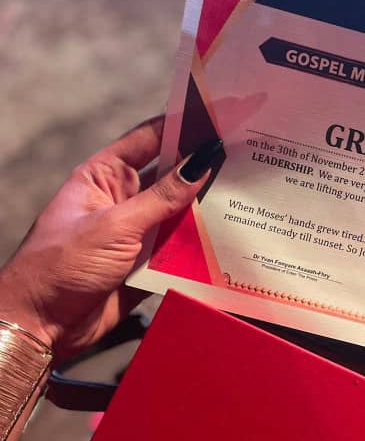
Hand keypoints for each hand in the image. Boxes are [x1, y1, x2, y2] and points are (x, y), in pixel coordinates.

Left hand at [0, 117, 221, 359]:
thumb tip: (201, 163)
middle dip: (204, 170)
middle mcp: (122, 201)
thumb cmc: (59, 265)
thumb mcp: (115, 225)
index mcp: (104, 176)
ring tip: (247, 198)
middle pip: (171, 177)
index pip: (149, 140)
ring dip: (207, 212)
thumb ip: (162, 197)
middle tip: (245, 159)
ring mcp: (136, 234)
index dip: (183, 126)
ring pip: (181, 216)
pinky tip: (231, 241)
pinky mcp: (146, 266)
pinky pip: (181, 253)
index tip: (219, 117)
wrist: (40, 324)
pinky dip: (203, 249)